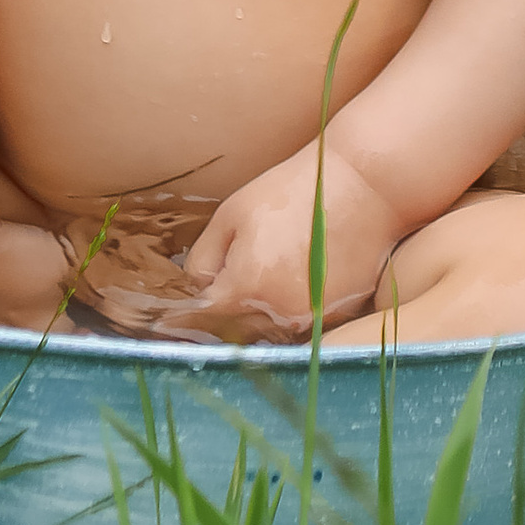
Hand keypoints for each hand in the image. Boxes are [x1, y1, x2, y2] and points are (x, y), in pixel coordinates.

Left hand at [178, 141, 401, 342]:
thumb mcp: (234, 213)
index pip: (200, 321)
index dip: (178, 322)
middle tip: (204, 304)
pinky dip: (283, 317)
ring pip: (265, 336)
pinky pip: (296, 329)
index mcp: (246, 288)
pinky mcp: (335, 320)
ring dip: (250, 322)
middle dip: (216, 321)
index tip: (159, 327)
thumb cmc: (294, 193)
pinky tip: (285, 289)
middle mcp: (278, 315)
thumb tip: (198, 289)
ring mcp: (310, 323)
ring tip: (248, 293)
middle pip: (233, 334)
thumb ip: (204, 257)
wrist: (365, 189)